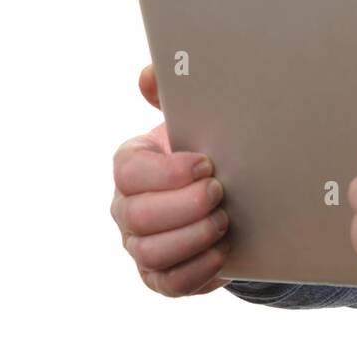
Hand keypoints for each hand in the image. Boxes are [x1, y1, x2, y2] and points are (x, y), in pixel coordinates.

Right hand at [109, 63, 231, 296]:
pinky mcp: (162, 276)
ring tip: (225, 220)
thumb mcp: (193, 122)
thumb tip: (150, 74)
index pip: (129, 172)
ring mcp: (141, 246)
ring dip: (195, 236)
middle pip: (140, 215)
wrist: (228, 196)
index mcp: (131, 167)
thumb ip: (170, 96)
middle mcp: (128, 209)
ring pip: (153, 252)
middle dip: (186, 205)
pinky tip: (223, 250)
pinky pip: (171, 283)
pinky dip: (200, 268)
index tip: (206, 163)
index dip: (168, 171)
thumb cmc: (205, 153)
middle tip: (221, 191)